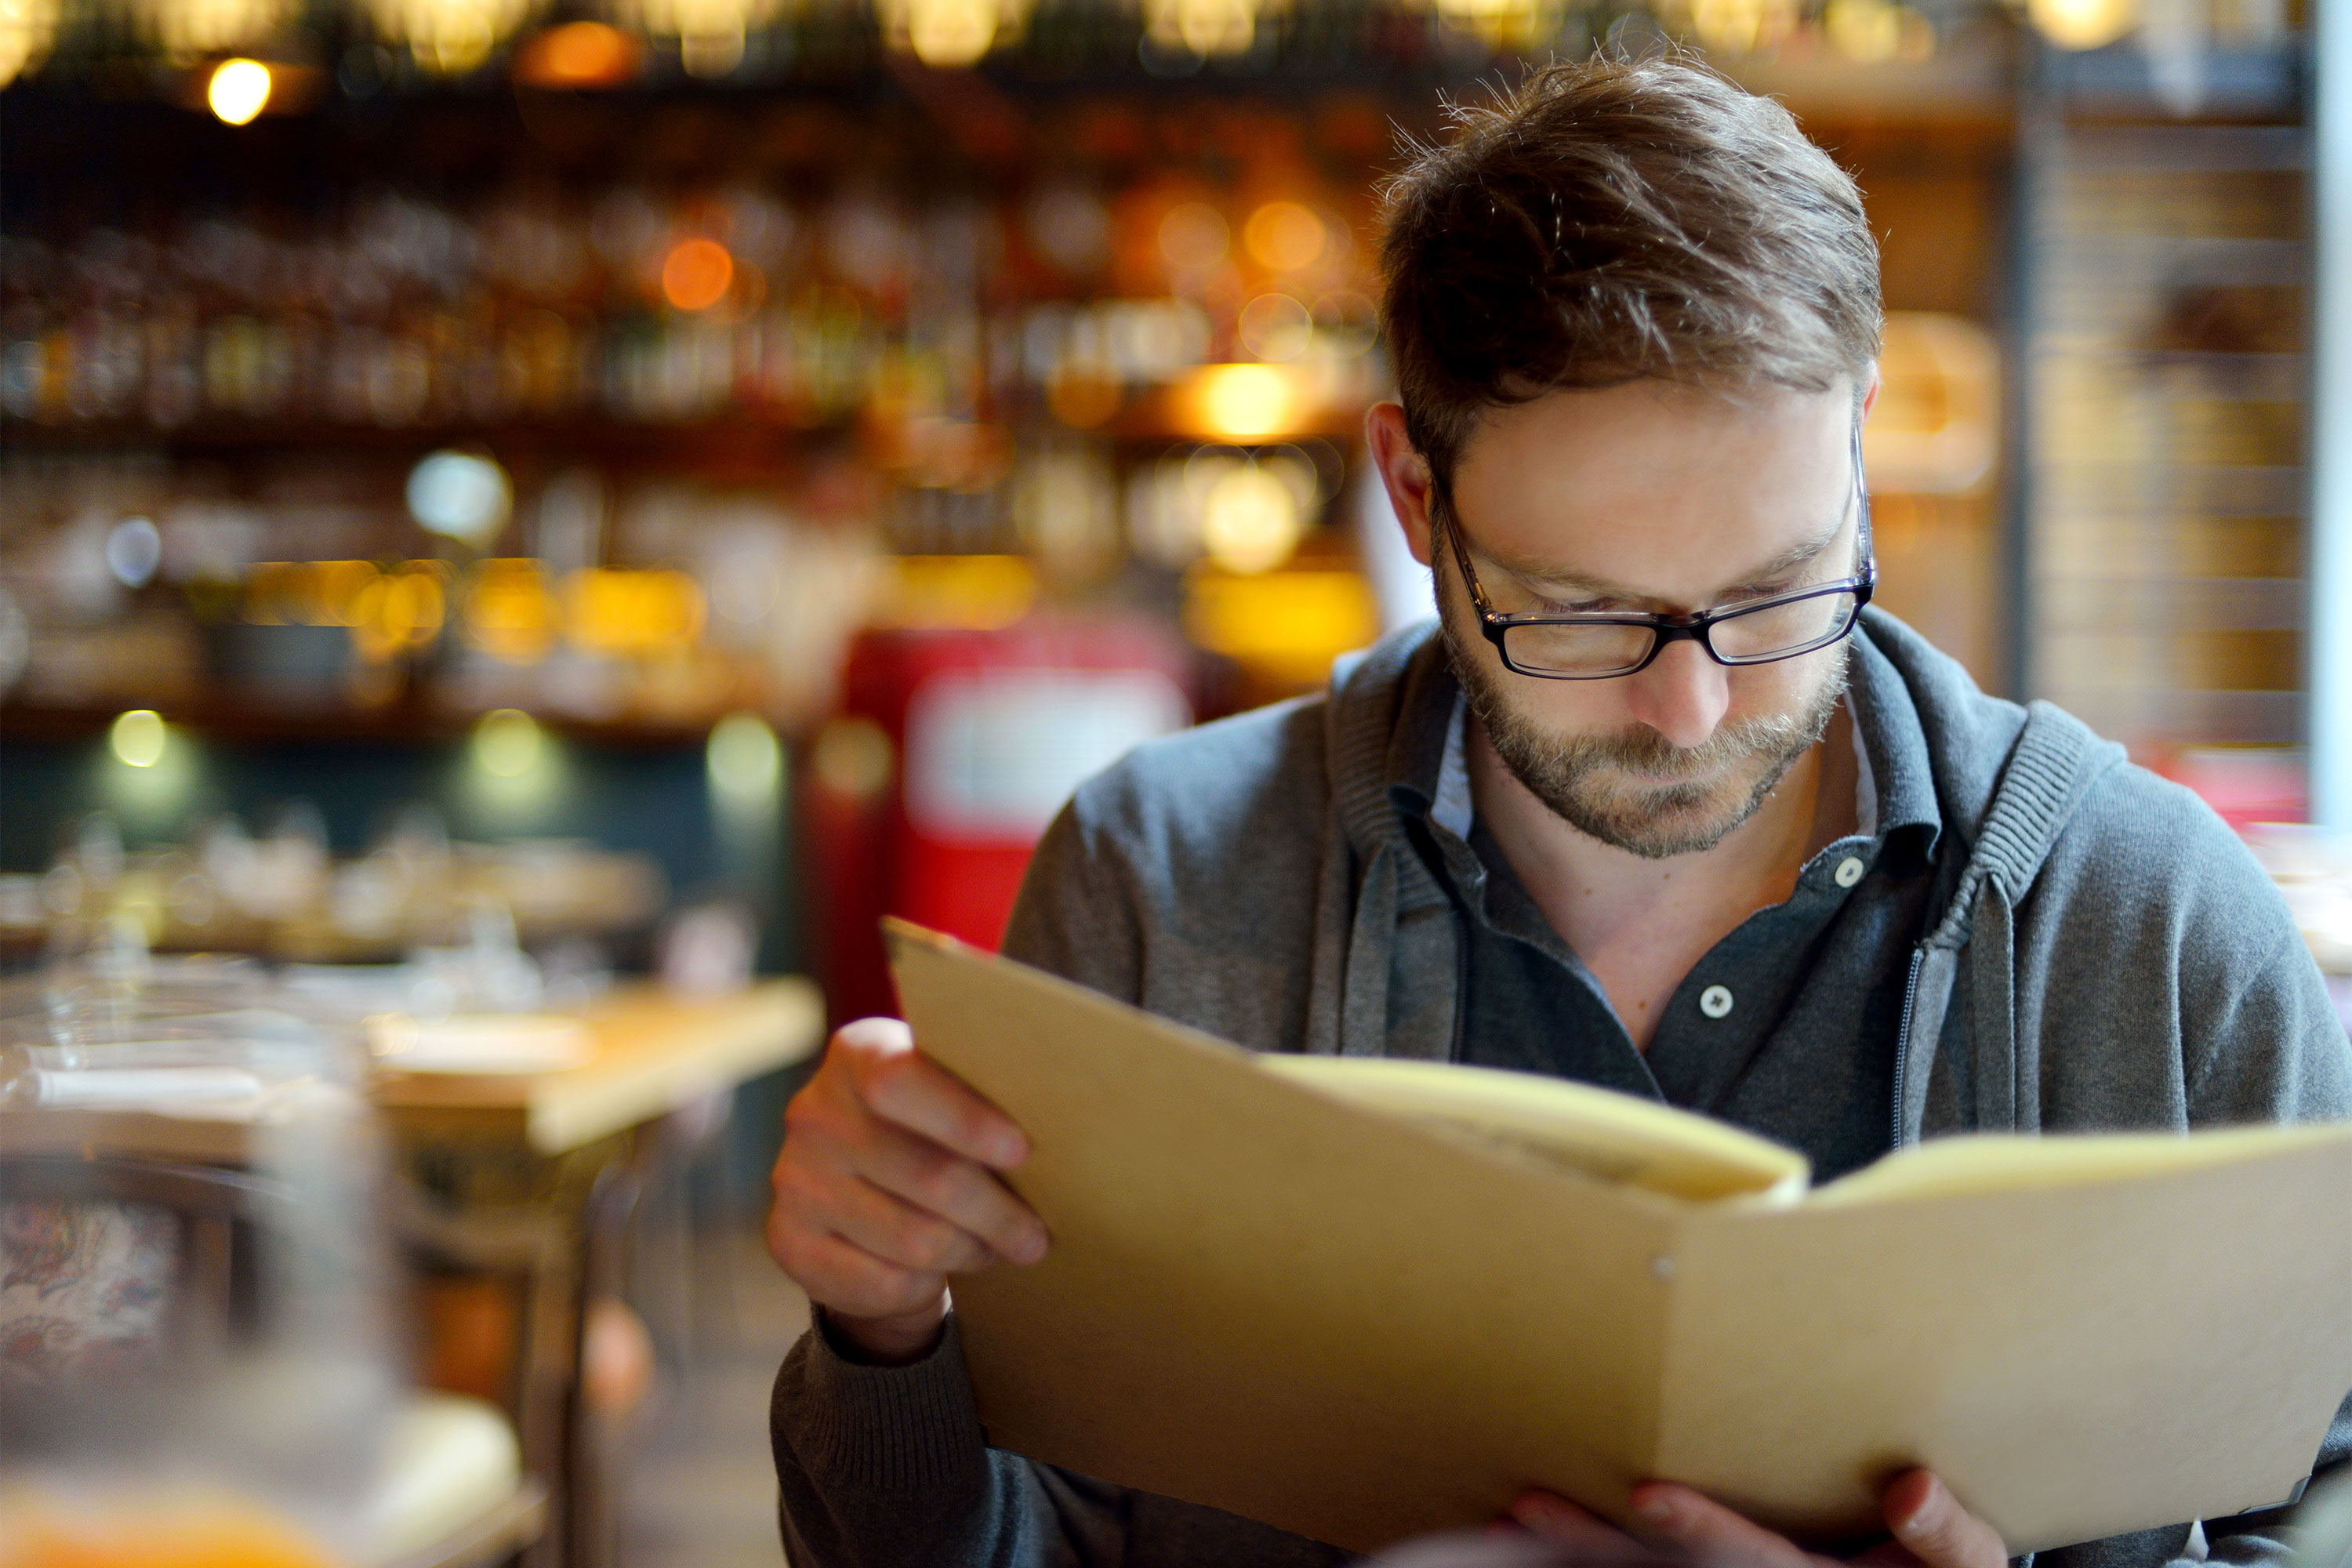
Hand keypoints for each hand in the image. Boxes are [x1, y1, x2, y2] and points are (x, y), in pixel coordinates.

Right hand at [767, 1017, 1048, 1364]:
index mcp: (858, 1055)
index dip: (965, 1120)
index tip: (1023, 1151)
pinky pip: (884, 1280)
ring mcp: (794, 1179)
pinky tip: (941, 1270)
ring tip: (998, 1249)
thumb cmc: (930, 1132)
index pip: (901, 1082)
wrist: (860, 1194)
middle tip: (1036, 1236)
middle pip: (927, 1175)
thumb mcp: (948, 1096)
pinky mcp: (788, 1241)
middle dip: (998, 1213)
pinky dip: (926, 1284)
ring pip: (915, 1238)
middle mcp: (814, 1112)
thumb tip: (1065, 1122)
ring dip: (971, 1251)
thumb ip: (983, 1094)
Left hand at [1507, 1470, 2004, 1567]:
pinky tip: (1522, 1533)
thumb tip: (1909, 1486)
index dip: (1702, 1530)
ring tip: (1506, 1518)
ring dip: (1569, 1552)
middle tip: (1528, 1505)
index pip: (1752, 1563)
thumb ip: (1946, 1536)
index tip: (1647, 1495)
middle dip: (1595, 1545)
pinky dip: (1579, 1556)